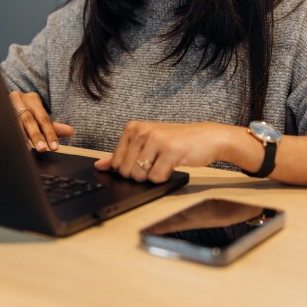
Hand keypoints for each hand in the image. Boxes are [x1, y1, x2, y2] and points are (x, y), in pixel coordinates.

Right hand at [8, 91, 73, 151]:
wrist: (0, 100)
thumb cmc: (24, 111)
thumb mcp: (39, 116)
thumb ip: (53, 126)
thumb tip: (71, 132)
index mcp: (32, 99)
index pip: (43, 118)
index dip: (49, 133)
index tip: (54, 147)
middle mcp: (18, 99)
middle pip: (29, 119)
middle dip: (36, 135)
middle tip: (42, 149)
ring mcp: (5, 104)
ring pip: (14, 121)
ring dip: (21, 136)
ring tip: (26, 149)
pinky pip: (2, 124)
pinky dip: (9, 135)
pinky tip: (13, 144)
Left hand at [95, 121, 230, 182]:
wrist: (207, 137)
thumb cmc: (176, 141)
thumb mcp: (146, 143)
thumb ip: (122, 154)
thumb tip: (99, 165)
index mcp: (132, 128)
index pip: (116, 162)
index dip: (129, 170)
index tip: (143, 161)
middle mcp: (142, 131)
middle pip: (126, 171)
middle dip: (140, 175)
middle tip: (155, 164)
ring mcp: (156, 140)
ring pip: (140, 175)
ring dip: (152, 177)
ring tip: (163, 163)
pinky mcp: (170, 151)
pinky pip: (156, 178)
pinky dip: (163, 178)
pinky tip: (172, 166)